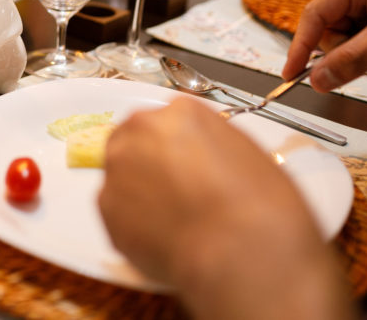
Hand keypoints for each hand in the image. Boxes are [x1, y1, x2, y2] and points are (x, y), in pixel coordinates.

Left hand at [98, 98, 354, 319]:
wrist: (241, 255)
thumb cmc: (260, 209)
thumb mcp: (248, 155)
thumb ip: (212, 145)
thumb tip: (204, 160)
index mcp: (181, 112)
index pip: (169, 120)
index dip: (178, 147)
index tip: (187, 164)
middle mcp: (141, 131)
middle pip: (135, 138)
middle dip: (151, 161)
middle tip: (177, 191)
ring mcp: (118, 169)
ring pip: (122, 174)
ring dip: (140, 191)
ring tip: (174, 219)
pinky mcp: (106, 209)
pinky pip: (116, 211)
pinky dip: (133, 222)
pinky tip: (164, 237)